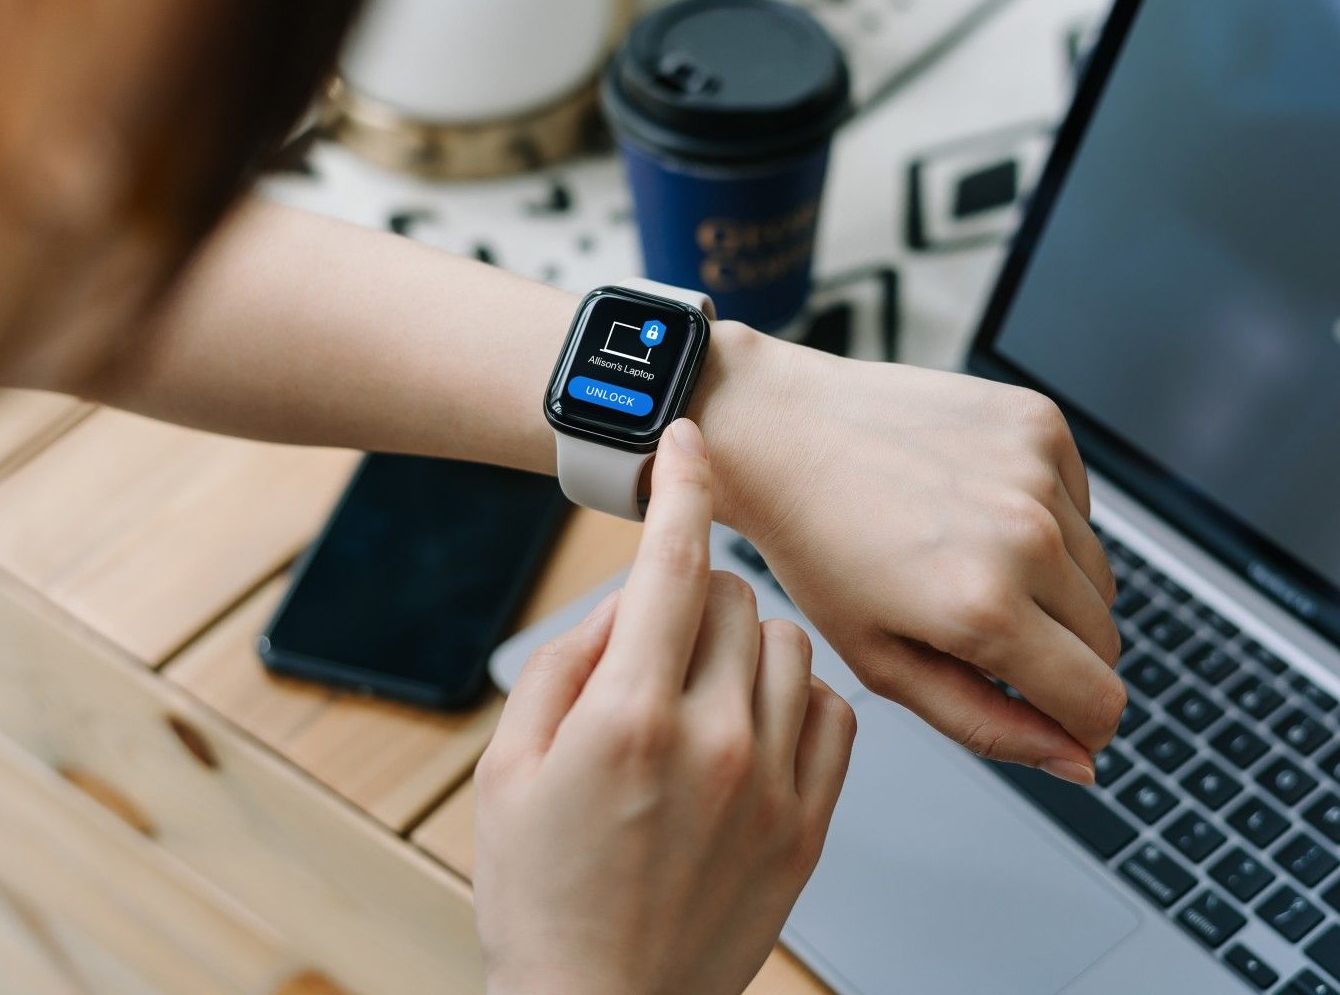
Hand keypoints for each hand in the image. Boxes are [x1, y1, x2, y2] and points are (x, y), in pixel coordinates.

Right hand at [474, 419, 856, 994]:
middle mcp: (713, 739)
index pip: (669, 562)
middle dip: (690, 597)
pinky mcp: (810, 825)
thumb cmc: (542, 898)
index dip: (679, 485)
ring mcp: (772, 783)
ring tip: (699, 699)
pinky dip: (795, 700)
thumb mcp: (506, 769)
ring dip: (743, 646)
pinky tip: (751, 731)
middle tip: (651, 651)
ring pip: (788, 644)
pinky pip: (832, 712)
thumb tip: (624, 599)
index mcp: (627, 717)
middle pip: (732, 596)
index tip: (688, 441)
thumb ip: (567, 662)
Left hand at [703, 326, 1120, 783]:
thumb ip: (989, 725)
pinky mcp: (1040, 421)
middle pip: (1106, 641)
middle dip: (1058, 655)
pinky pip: (1081, 505)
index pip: (1100, 702)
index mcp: (984, 608)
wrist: (783, 433)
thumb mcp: (884, 664)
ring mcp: (1038, 470)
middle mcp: (1026, 535)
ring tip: (966, 562)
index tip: (1049, 714)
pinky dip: (1045, 519)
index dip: (1080, 725)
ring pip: (1098, 574)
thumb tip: (1080, 764)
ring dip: (1052, 586)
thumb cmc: (819, 551)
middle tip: (975, 629)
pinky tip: (971, 507)